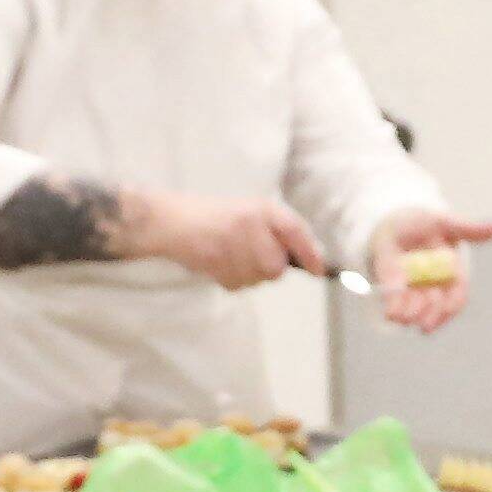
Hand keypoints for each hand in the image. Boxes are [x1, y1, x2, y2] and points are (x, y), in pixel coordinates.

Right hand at [132, 191, 327, 292]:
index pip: (294, 230)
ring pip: (257, 278)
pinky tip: (220, 262)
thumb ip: (279, 231)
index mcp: (262, 207)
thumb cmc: (217, 217)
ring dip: (248, 274)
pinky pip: (237, 283)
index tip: (318, 271)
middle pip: (276, 266)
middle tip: (252, 256)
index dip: (309, 253)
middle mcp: (249, 223)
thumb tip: (311, 258)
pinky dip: (231, 279)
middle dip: (268, 268)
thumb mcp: (251, 211)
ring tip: (231, 256)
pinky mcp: (215, 260)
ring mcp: (231, 242)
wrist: (173, 221)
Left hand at [372, 209, 491, 332]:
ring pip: (417, 310)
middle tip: (425, 325)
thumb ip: (467, 229)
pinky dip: (394, 310)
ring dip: (411, 316)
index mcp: (452, 274)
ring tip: (404, 319)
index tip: (449, 310)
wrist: (393, 224)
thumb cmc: (423, 223)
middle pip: (438, 308)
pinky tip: (391, 315)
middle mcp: (435, 287)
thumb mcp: (444, 223)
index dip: (454, 304)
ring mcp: (415, 292)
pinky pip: (397, 306)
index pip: (458, 296)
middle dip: (432, 316)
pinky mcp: (395, 292)